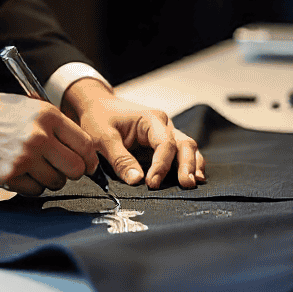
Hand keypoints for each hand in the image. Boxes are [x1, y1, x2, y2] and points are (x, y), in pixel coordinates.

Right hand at [0, 86, 98, 195]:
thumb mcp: (30, 108)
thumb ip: (56, 127)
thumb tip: (83, 151)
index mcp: (48, 116)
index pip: (86, 145)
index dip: (89, 159)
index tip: (87, 164)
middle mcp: (39, 136)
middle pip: (76, 168)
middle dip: (71, 172)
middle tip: (60, 168)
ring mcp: (24, 157)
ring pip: (56, 182)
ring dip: (49, 179)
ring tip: (33, 166)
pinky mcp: (9, 175)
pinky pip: (35, 191)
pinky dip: (31, 186)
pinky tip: (19, 172)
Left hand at [62, 78, 205, 189]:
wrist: (98, 106)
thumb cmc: (99, 118)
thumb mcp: (102, 137)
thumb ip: (120, 159)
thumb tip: (137, 181)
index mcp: (150, 119)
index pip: (164, 144)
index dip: (161, 165)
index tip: (152, 184)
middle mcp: (164, 125)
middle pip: (184, 144)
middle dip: (187, 165)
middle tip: (186, 185)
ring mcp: (167, 133)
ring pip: (187, 148)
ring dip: (192, 166)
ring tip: (193, 184)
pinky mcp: (165, 144)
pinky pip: (182, 153)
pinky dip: (189, 165)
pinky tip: (194, 178)